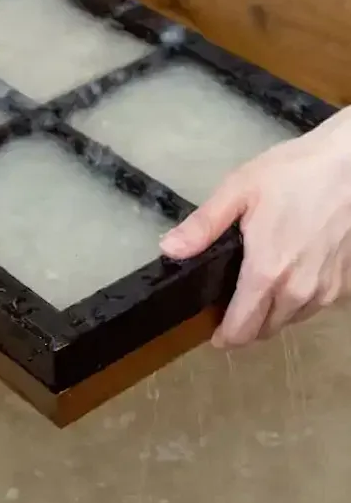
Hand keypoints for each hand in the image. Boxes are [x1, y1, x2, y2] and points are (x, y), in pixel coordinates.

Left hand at [160, 108, 350, 346]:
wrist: (349, 165)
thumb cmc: (294, 173)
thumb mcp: (239, 190)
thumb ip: (203, 225)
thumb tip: (169, 249)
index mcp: (267, 273)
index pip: (241, 330)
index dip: (223, 336)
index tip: (212, 331)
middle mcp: (298, 292)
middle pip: (266, 330)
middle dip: (245, 326)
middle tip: (231, 304)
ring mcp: (325, 291)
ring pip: (291, 320)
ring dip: (272, 314)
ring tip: (258, 290)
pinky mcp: (344, 284)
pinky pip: (314, 306)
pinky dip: (298, 300)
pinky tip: (290, 273)